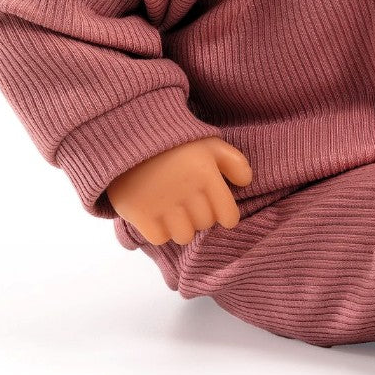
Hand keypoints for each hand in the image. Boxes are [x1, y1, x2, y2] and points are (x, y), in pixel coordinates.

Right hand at [107, 136, 252, 244]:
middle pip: (205, 224)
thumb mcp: (209, 143)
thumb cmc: (175, 144)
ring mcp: (162, 203)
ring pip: (184, 236)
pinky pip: (160, 238)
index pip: (229, 216)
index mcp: (207, 173)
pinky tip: (156, 214)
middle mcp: (187, 190)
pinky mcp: (139, 212)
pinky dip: (159, 230)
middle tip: (189, 201)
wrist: (129, 136)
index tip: (217, 209)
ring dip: (181, 226)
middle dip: (201, 215)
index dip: (225, 215)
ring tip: (173, 209)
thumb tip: (245, 183)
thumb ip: (234, 161)